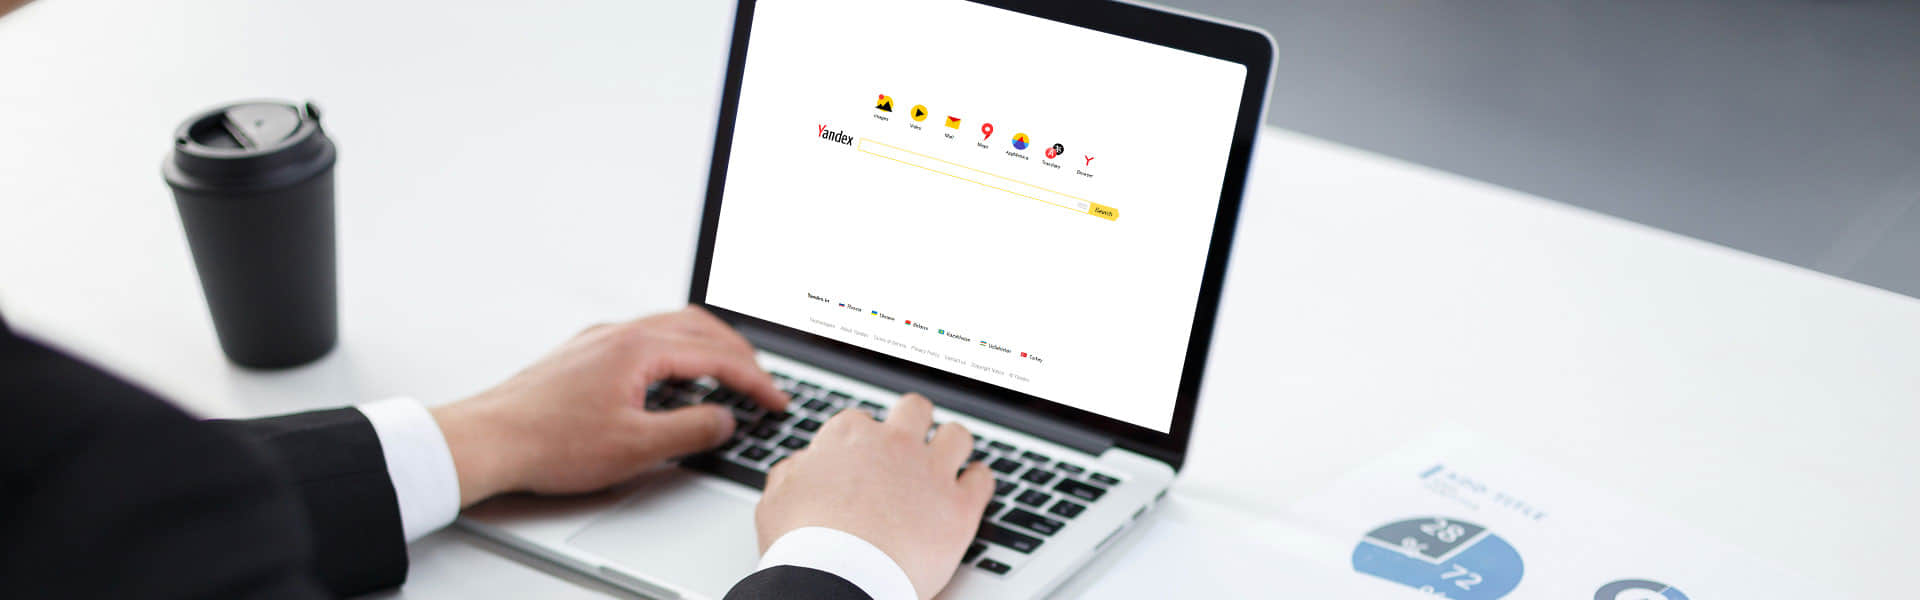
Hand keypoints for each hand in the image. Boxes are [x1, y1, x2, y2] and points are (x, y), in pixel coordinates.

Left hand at [430, 306, 788, 505]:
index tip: (775, 401)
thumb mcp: (636, 447)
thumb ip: (691, 430)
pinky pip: (646, 336)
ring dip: (708, 346)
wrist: (488, 440)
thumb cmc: (549, 442)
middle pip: (699, 327)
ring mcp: (599, 339)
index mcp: (639, 348)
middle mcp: (620, 332)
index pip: (715, 356)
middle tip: (762, 381)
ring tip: (729, 372)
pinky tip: (674, 375)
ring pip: (671, 326)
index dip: (754, 381)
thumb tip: (725, 419)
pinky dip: (677, 349)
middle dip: (738, 353)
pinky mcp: (584, 352)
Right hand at [756, 394, 994, 598]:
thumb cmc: (802, 546)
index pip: (860, 421)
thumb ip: (791, 473)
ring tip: (946, 464)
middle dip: (912, 425)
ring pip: (956, 435)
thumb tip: (803, 463)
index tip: (861, 462)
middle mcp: (894, 443)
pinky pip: (983, 479)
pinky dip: (978, 483)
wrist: (839, 581)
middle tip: (907, 448)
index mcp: (848, 436)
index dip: (860, 443)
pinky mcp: (960, 506)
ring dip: (952, 447)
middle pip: (914, 410)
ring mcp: (931, 472)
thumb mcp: (774, 502)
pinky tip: (970, 490)